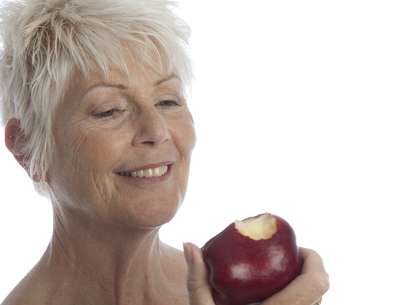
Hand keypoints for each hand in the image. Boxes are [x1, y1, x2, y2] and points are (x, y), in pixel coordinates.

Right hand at [183, 243, 328, 304]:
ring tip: (281, 274)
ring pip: (317, 302)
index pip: (316, 283)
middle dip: (309, 267)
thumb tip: (189, 244)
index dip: (313, 259)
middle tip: (285, 257)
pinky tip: (279, 293)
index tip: (294, 248)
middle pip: (321, 289)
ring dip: (306, 283)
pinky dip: (302, 298)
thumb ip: (196, 279)